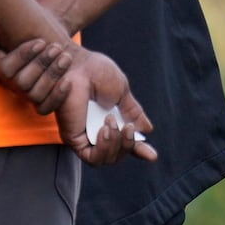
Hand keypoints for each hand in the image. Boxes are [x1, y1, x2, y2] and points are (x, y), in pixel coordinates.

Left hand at [0, 41, 156, 166]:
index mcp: (110, 119)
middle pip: (118, 155)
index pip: (126, 143)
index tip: (152, 155)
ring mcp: (84, 136)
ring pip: (105, 160)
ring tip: (112, 124)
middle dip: (128, 146)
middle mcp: (96, 131)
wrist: (79, 65)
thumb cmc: (96, 72)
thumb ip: (132, 112)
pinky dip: (103, 148)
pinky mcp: (72, 137)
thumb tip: (147, 130)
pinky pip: (91, 157)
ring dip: (116, 146)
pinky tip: (106, 130)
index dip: (138, 150)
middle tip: (129, 128)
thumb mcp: (121, 92)